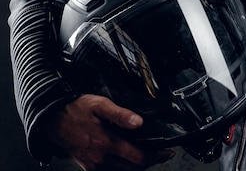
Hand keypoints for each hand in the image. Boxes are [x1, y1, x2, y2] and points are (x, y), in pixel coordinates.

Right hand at [46, 94, 173, 169]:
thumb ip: (121, 114)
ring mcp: (93, 166)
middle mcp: (100, 159)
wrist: (52, 119)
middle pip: (133, 169)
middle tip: (162, 153)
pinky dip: (123, 168)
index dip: (156, 156)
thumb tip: (139, 122)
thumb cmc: (76, 109)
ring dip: (136, 166)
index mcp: (106, 144)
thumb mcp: (100, 105)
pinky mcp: (88, 167)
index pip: (138, 157)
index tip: (168, 152)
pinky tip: (128, 159)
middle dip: (150, 162)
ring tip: (148, 155)